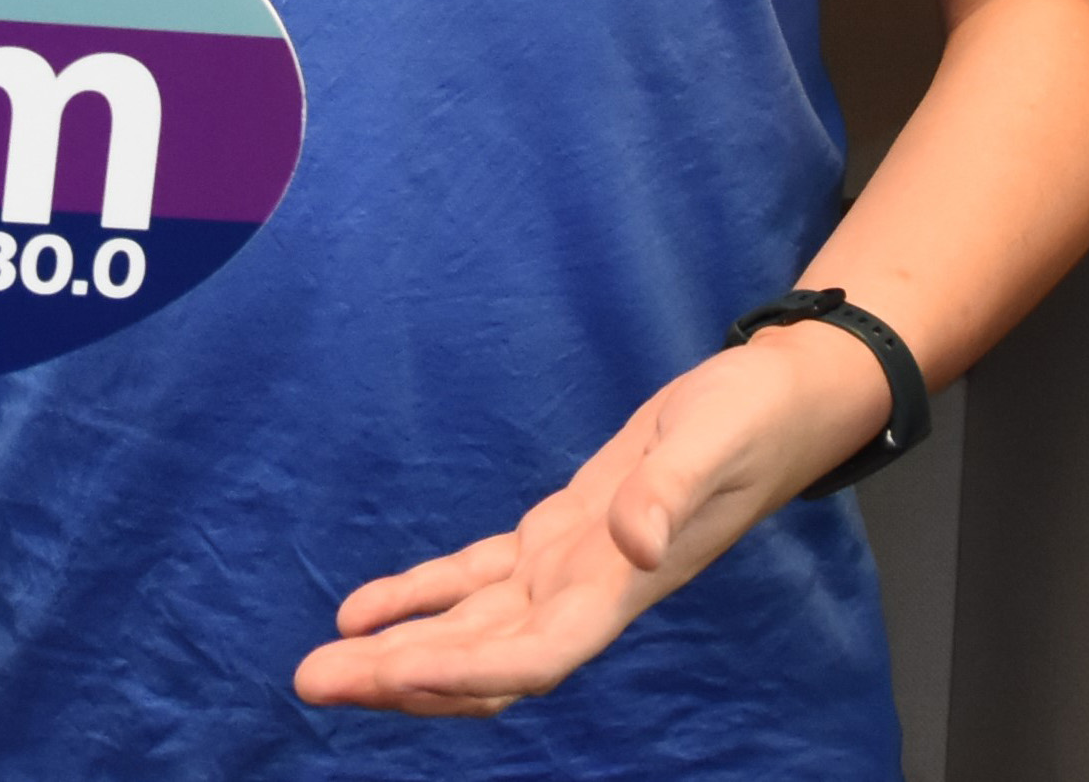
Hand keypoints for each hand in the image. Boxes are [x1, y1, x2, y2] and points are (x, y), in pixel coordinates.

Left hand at [294, 323, 889, 716]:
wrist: (778, 405)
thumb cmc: (752, 419)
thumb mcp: (716, 437)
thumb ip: (674, 493)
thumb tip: (636, 541)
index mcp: (622, 584)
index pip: (532, 654)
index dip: (462, 670)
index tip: (390, 671)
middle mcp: (588, 594)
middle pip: (482, 661)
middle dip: (399, 678)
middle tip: (311, 683)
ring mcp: (569, 571)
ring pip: (468, 632)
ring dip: (395, 652)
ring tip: (319, 668)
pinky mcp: (556, 537)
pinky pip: (475, 582)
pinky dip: (419, 598)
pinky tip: (361, 609)